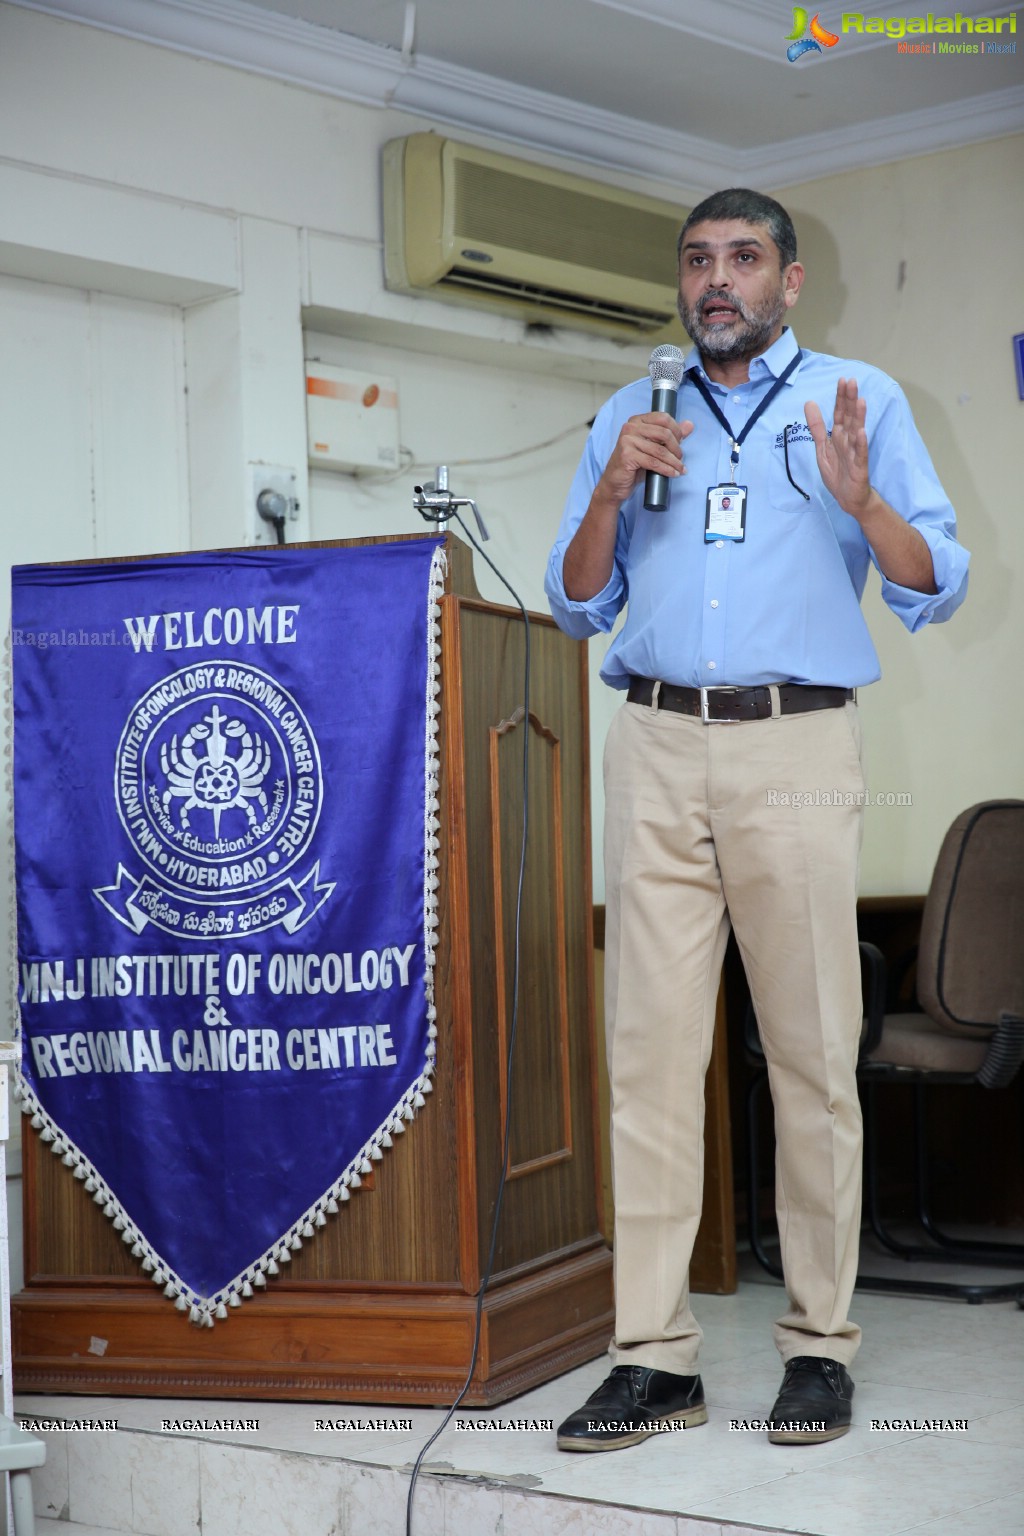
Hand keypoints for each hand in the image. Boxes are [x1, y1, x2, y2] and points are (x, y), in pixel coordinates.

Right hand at [595, 412, 694, 508]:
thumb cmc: (634, 465)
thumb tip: (690, 425)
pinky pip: (653, 462)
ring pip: (660, 450)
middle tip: (680, 459)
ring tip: (680, 469)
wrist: (615, 484)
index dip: (676, 431)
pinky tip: (672, 474)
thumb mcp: (653, 448)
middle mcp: (630, 427)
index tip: (681, 444)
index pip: (663, 418)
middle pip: (664, 433)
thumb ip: (670, 435)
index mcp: (637, 421)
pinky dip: (666, 469)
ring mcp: (627, 440)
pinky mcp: (627, 455)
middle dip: (676, 448)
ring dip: (674, 462)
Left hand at [804, 379, 872, 520]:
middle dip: (850, 400)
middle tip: (851, 381)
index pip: (840, 412)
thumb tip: (809, 403)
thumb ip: (816, 426)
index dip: (840, 397)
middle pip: (850, 417)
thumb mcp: (821, 448)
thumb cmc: (838, 473)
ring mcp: (855, 452)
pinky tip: (861, 432)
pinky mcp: (859, 466)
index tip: (842, 380)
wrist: (848, 498)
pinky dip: (860, 443)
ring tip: (860, 401)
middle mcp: (849, 440)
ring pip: (857, 432)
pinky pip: (860, 453)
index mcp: (839, 435)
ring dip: (859, 417)